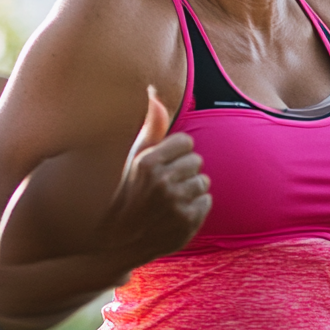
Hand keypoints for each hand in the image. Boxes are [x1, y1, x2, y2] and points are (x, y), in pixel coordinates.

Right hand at [91, 87, 211, 270]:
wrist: (121, 239)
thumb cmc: (132, 190)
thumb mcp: (137, 156)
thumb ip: (152, 125)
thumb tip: (154, 90)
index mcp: (148, 161)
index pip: (187, 141)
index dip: (177, 153)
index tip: (164, 166)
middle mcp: (161, 181)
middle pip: (197, 161)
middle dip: (184, 172)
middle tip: (165, 186)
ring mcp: (175, 203)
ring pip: (203, 181)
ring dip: (191, 190)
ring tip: (171, 200)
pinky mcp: (187, 222)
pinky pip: (207, 201)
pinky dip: (196, 208)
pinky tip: (177, 214)